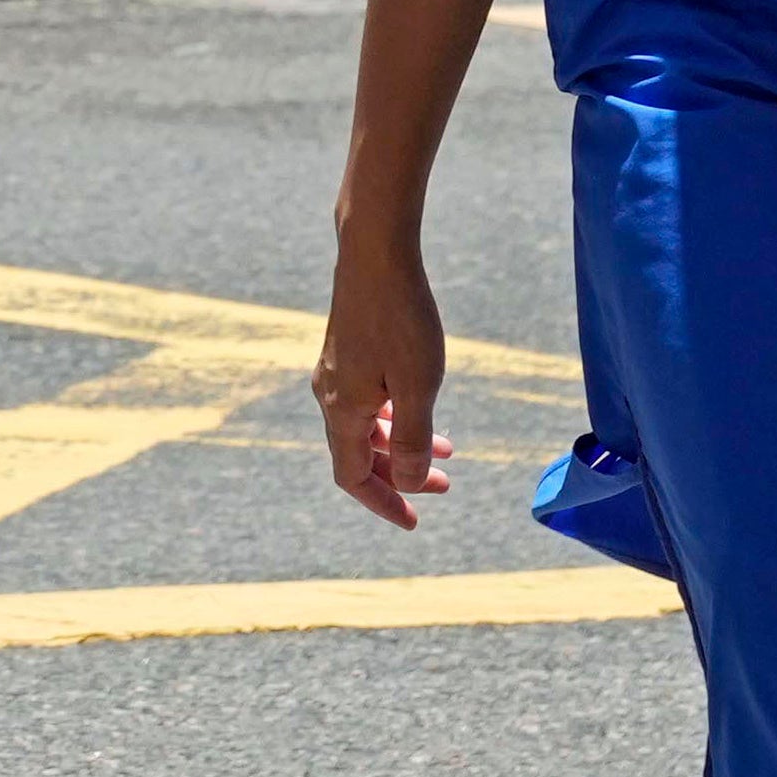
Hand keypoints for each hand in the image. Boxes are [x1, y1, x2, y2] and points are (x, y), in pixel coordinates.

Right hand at [311, 235, 454, 529]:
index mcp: (344, 410)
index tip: (414, 520)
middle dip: (397, 478)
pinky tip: (419, 409)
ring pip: (363, 428)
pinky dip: (392, 419)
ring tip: (444, 452)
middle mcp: (331, 395)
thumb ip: (412, 440)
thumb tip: (406, 483)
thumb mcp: (417, 386)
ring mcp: (336, 372)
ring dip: (399, 448)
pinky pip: (365, 403)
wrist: (375, 256)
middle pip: (357, 456)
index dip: (382, 502)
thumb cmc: (400, 320)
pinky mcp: (347, 352)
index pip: (353, 476)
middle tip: (441, 487)